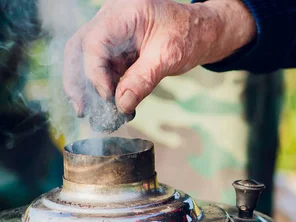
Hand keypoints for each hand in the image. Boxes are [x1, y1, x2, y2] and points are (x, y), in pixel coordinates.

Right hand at [63, 0, 255, 114]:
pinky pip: (103, 69)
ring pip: (86, 61)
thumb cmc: (188, 34)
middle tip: (82, 111)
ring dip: (90, 89)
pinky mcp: (117, 49)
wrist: (201, 30)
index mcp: (122, 14)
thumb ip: (143, 80)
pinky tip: (114, 108)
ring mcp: (111, 35)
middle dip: (77, 82)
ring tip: (99, 116)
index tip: (107, 98)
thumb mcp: (168, 57)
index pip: (93, 43)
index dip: (94, 73)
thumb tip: (121, 105)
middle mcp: (110, 21)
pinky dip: (106, 89)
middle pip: (79, 50)